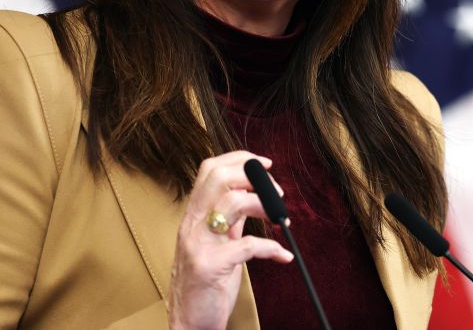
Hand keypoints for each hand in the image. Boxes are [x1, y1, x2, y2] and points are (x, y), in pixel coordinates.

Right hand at [167, 151, 292, 329]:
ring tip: (280, 218)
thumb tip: (252, 195)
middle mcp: (192, 224)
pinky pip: (247, 246)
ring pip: (232, 203)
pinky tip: (282, 255)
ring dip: (264, 204)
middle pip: (218, 177)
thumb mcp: (216, 242)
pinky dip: (271, 247)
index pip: (210, 169)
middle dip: (253, 176)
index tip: (265, 164)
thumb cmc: (205, 282)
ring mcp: (198, 244)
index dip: (239, 159)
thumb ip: (230, 218)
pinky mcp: (209, 267)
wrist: (189, 321)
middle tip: (276, 192)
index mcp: (194, 215)